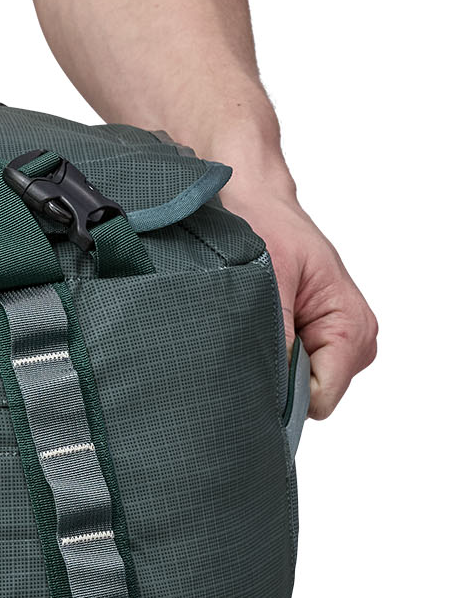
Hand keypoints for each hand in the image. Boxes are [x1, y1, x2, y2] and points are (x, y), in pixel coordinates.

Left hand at [220, 171, 376, 418]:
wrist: (255, 201)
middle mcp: (352, 335)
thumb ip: (275, 338)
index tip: (250, 374)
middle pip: (315, 396)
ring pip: (302, 386)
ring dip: (271, 365)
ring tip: (252, 325)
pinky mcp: (317, 336)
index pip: (323, 394)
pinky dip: (270, 356)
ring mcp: (335, 338)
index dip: (284, 396)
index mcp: (348, 322)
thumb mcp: (266, 282)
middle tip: (246, 341)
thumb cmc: (265, 229)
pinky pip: (293, 369)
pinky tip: (257, 327)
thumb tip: (271, 388)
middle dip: (277, 380)